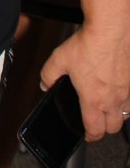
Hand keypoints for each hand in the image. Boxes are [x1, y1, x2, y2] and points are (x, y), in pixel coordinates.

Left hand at [40, 25, 129, 140]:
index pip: (95, 130)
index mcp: (93, 100)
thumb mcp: (59, 60)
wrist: (111, 30)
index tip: (87, 135)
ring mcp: (127, 91)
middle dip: (104, 128)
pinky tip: (119, 91)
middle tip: (97, 122)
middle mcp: (113, 99)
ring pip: (126, 114)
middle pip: (113, 127)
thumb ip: (49, 75)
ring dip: (117, 115)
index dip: (90, 137)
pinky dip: (127, 100)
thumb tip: (45, 83)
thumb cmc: (88, 45)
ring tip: (108, 108)